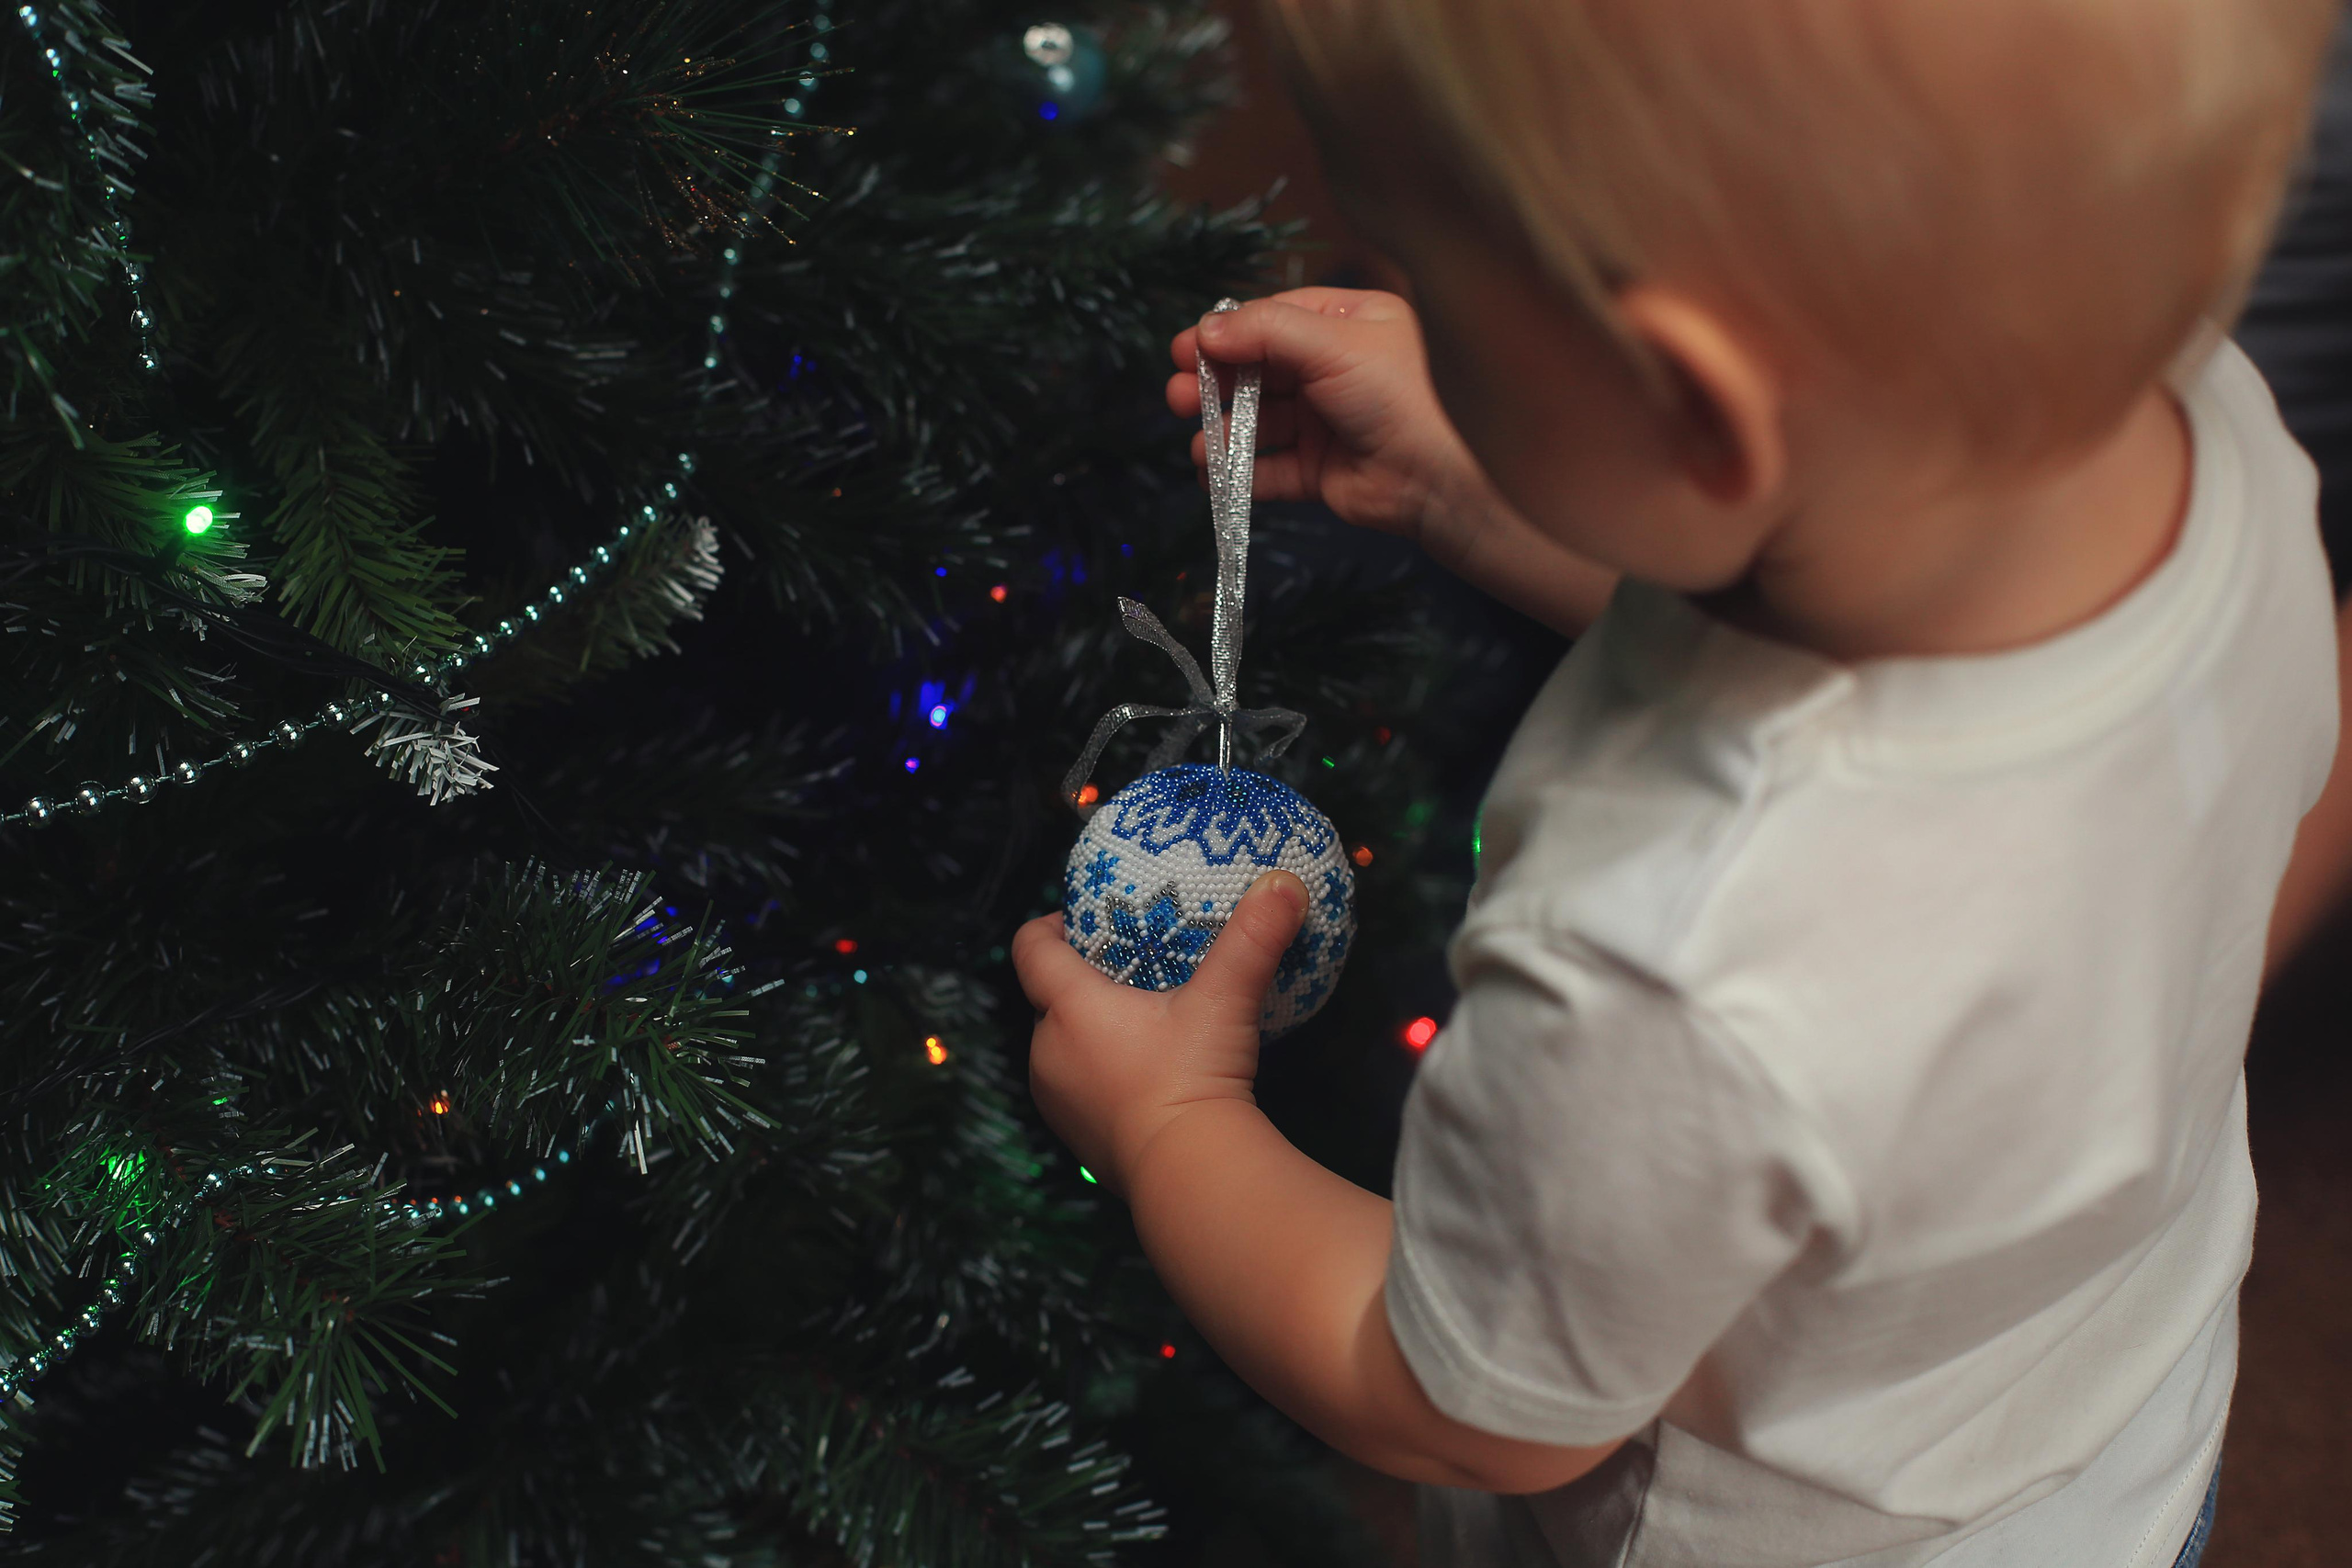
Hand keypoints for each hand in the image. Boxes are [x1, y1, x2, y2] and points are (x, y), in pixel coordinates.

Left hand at [1012, 870, 1308, 1193]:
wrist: (1189, 1175)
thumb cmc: (1194, 1080)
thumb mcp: (1226, 1001)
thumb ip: (1253, 938)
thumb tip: (1285, 882)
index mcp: (1069, 1008)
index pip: (1031, 949)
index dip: (1048, 927)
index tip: (1080, 920)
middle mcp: (1047, 1052)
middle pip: (1048, 1000)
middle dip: (1080, 983)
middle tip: (1127, 971)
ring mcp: (1057, 1101)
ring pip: (1061, 1048)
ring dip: (1089, 1034)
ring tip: (1140, 1024)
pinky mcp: (1076, 1140)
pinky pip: (1079, 1091)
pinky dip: (1101, 1078)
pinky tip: (1145, 1077)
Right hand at [1170, 289, 1485, 548]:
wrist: (1435, 479)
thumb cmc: (1397, 398)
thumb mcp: (1330, 344)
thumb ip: (1264, 331)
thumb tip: (1207, 329)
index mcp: (1350, 324)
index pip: (1275, 319)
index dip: (1228, 334)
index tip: (1187, 348)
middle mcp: (1336, 369)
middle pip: (1259, 371)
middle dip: (1215, 385)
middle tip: (1178, 394)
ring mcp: (1326, 420)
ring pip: (1258, 422)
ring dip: (1222, 432)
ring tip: (1198, 444)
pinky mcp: (1319, 468)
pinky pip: (1268, 468)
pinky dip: (1238, 472)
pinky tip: (1212, 474)